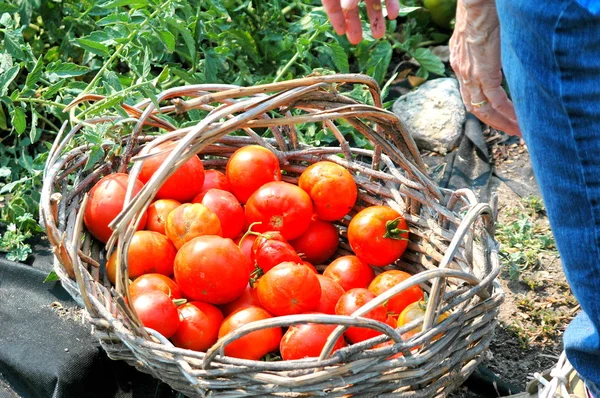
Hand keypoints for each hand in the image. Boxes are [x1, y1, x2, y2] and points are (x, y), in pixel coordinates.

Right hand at [322, 0, 399, 43]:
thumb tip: (347, 7)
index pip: (331, 2)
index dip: (336, 17)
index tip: (341, 32)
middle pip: (351, 5)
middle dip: (355, 23)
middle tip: (357, 41)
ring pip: (371, 0)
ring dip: (376, 17)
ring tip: (379, 35)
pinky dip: (391, 4)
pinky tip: (394, 16)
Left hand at [449, 0, 520, 135]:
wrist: (476, 2)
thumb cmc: (481, 11)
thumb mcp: (478, 35)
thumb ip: (482, 49)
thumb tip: (493, 55)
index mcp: (459, 64)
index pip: (469, 94)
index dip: (483, 109)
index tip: (498, 119)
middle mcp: (461, 71)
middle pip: (474, 107)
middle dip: (493, 123)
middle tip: (511, 131)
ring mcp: (470, 73)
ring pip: (483, 108)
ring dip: (501, 122)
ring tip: (517, 130)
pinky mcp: (482, 71)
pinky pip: (494, 99)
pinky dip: (506, 112)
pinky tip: (518, 119)